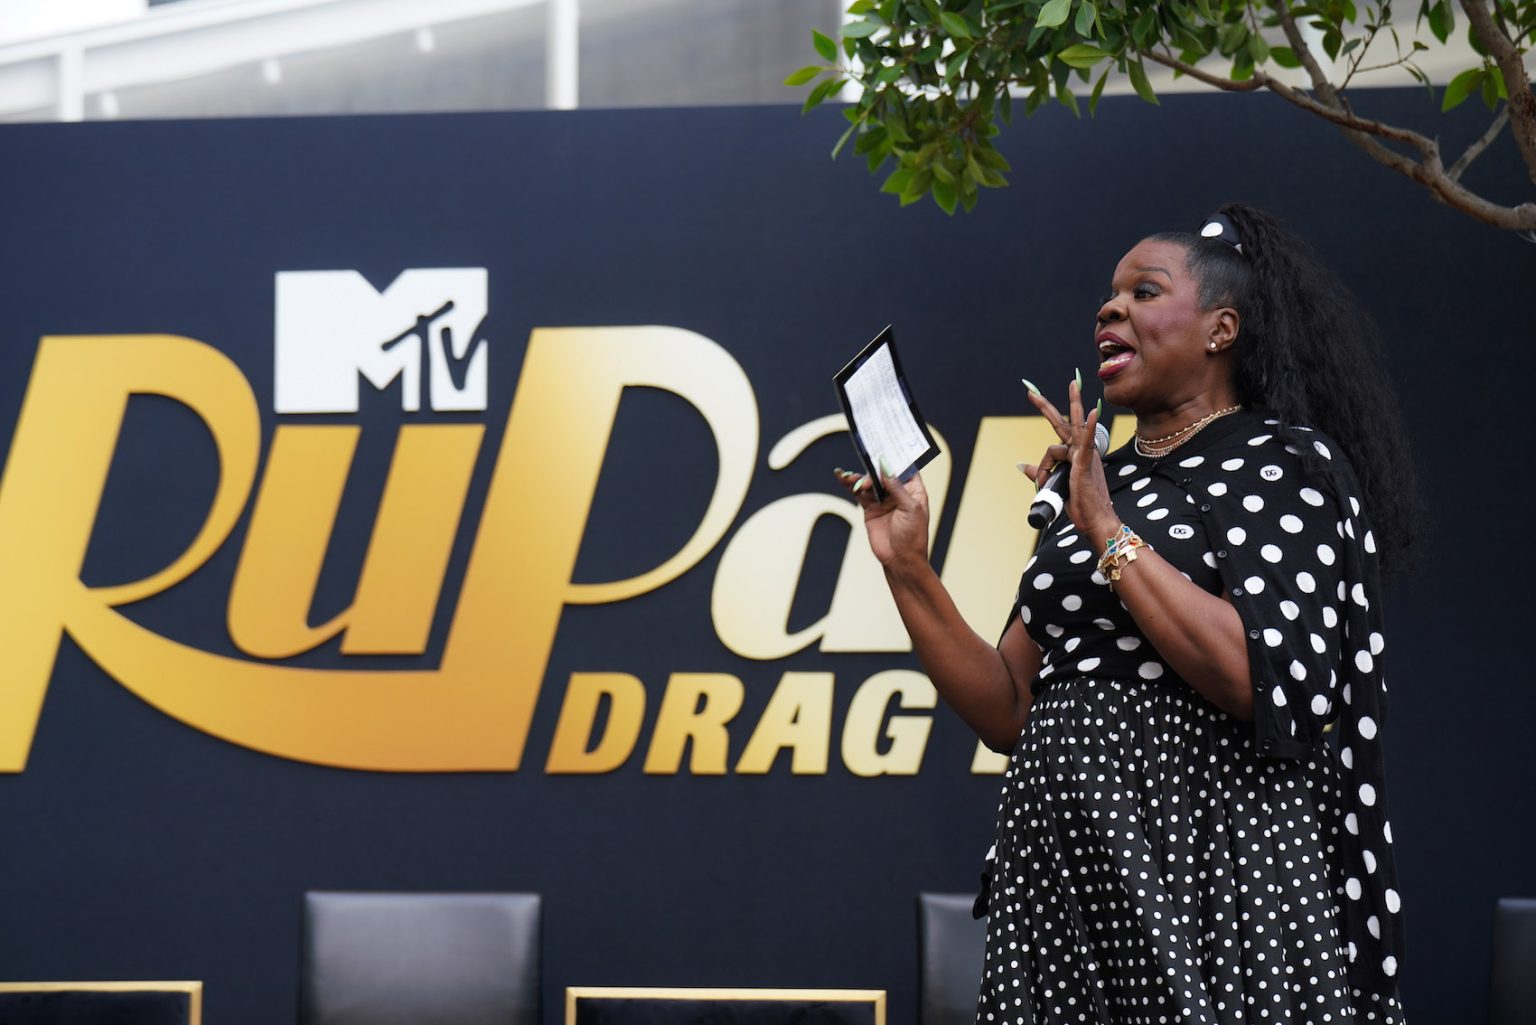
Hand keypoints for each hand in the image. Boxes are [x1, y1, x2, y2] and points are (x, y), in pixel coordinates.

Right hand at [833, 463, 930, 572]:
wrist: (900, 560)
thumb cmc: (913, 536)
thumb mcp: (909, 508)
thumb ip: (895, 487)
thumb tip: (885, 465)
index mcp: (914, 489)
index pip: (904, 467)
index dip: (894, 457)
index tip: (882, 447)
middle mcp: (898, 492)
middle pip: (883, 472)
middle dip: (872, 468)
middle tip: (864, 473)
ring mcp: (884, 500)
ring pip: (869, 482)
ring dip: (858, 478)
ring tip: (849, 478)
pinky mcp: (871, 508)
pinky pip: (860, 493)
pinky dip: (850, 486)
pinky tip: (842, 478)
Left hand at [1016, 375, 1119, 543]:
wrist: (1096, 521)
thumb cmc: (1080, 506)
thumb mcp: (1055, 485)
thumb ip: (1041, 473)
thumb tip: (1023, 465)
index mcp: (1075, 455)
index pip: (1058, 433)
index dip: (1047, 415)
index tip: (1033, 398)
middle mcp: (1081, 451)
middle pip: (1064, 423)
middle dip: (1047, 407)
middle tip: (1031, 391)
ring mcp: (1084, 456)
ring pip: (1067, 433)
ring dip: (1063, 419)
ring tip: (1071, 388)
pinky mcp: (1085, 464)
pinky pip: (1086, 442)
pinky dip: (1089, 427)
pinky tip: (1090, 413)